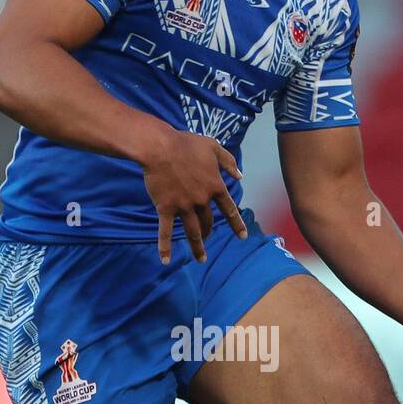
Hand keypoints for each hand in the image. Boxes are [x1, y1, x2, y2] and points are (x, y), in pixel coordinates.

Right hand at [141, 131, 247, 263]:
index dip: (237, 224)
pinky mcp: (165, 208)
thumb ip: (229, 162)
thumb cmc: (186, 144)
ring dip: (197, 247)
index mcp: (215, 186)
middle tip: (208, 238)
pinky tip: (166, 260)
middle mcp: (201, 200)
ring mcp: (183, 206)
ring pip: (193, 232)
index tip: (242, 237)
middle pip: (208, 222)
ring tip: (201, 259)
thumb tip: (241, 175)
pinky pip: (165, 231)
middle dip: (210, 232)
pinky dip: (165, 247)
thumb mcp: (213, 147)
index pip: (229, 209)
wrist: (160, 147)